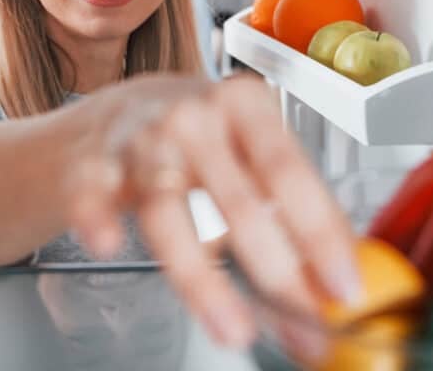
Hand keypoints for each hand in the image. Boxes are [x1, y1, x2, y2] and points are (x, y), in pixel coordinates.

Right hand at [62, 73, 359, 348]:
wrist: (113, 115)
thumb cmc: (194, 136)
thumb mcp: (248, 149)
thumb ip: (289, 206)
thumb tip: (337, 280)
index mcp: (243, 104)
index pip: (289, 172)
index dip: (320, 233)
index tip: (342, 284)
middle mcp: (192, 116)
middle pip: (238, 200)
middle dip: (277, 273)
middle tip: (304, 325)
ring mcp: (138, 141)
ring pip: (170, 212)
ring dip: (203, 280)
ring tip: (234, 328)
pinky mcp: (90, 167)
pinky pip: (92, 198)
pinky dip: (99, 219)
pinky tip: (109, 242)